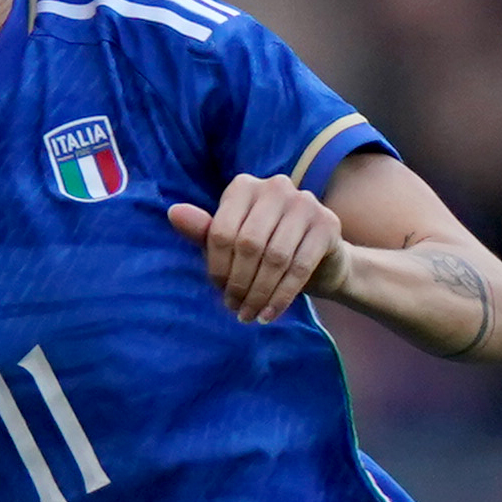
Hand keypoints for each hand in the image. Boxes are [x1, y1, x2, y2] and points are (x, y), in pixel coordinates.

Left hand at [167, 173, 347, 324]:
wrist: (318, 259)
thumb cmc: (264, 250)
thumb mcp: (230, 243)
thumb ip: (204, 231)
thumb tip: (173, 213)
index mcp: (245, 186)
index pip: (222, 231)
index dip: (217, 268)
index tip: (219, 291)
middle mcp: (277, 186)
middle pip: (249, 244)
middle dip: (239, 283)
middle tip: (234, 308)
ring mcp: (305, 202)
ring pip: (275, 257)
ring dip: (260, 293)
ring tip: (250, 315)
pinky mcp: (328, 224)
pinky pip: (299, 267)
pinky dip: (282, 296)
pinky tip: (270, 314)